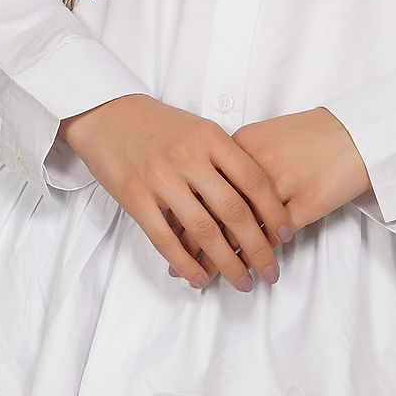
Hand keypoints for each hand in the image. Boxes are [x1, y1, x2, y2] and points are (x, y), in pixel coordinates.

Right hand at [59, 95, 293, 292]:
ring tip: (243, 283)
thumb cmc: (160, 125)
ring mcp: (161, 179)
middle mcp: (189, 158)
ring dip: (227, 263)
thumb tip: (260, 199)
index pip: (254, 181)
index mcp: (211, 138)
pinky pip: (165, 239)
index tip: (287, 237)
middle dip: (258, 248)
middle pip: (234, 212)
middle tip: (271, 272)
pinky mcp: (135, 197)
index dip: (274, 213)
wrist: (107, 113)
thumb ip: (226, 159)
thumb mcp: (200, 130)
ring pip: (203, 230)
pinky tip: (201, 278)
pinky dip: (186, 263)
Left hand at [167, 107, 370, 283]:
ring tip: (208, 277)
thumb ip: (235, 160)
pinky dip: (255, 255)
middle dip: (193, 242)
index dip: (181, 214)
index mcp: (240, 144)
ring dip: (222, 257)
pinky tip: (245, 269)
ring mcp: (281, 184)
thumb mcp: (265, 137)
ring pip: (241, 228)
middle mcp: (255, 163)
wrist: (355, 132)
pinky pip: (272, 236)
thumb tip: (206, 186)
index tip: (168, 235)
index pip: (200, 186)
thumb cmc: (310, 134)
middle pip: (214, 209)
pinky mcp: (305, 203)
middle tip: (178, 267)